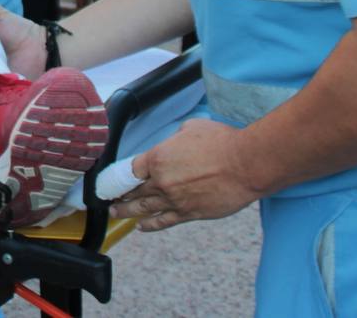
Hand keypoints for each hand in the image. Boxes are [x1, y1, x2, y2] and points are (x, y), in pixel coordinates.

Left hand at [111, 118, 261, 229]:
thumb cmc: (222, 142)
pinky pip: (165, 221)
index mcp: (158, 157)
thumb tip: (173, 143)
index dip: (121, 176)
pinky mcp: (190, 213)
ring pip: (144, 208)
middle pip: (134, 191)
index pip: (131, 169)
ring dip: (127, 212)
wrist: (246, 164)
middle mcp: (162, 180)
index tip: (114, 180)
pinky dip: (151, 225)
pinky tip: (141, 227)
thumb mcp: (191, 128)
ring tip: (116, 214)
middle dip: (120, 196)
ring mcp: (175, 199)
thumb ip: (175, 139)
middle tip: (109, 199)